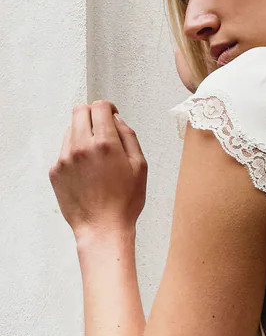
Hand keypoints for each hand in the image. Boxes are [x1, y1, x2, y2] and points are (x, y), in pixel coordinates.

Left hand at [49, 100, 147, 239]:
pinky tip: (87, 171)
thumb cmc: (125, 202)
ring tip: (95, 155)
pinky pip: (64, 151)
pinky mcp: (56, 171)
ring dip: (82, 134)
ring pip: (70, 130)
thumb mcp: (140, 166)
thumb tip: (117, 120)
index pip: (100, 107)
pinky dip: (74, 153)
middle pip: (79, 111)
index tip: (111, 114)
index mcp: (105, 143)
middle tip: (101, 128)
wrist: (102, 228)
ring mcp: (65, 158)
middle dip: (92, 114)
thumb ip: (129, 137)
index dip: (108, 108)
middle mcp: (81, 146)